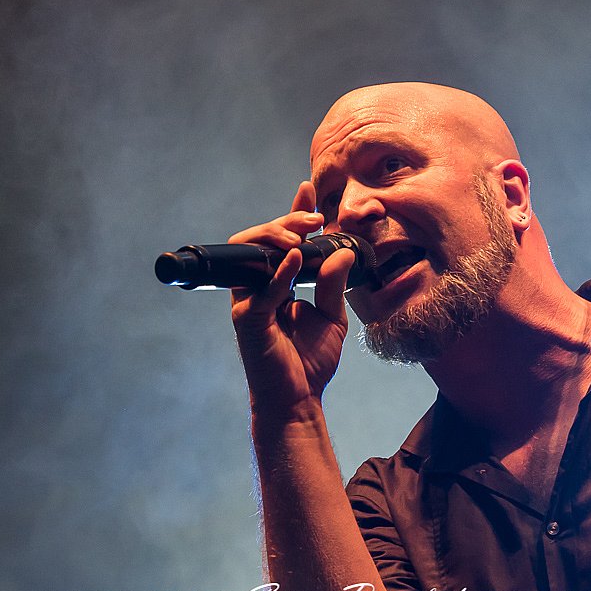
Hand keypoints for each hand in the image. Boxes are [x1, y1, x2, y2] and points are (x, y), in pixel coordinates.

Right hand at [230, 182, 355, 421]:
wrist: (299, 400)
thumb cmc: (310, 361)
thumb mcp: (332, 316)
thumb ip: (333, 283)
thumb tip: (343, 251)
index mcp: (276, 285)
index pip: (281, 241)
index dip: (292, 214)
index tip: (308, 190)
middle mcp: (257, 289)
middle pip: (257, 241)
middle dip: (283, 222)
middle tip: (312, 219)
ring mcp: (248, 303)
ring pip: (248, 255)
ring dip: (273, 237)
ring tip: (300, 234)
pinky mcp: (247, 320)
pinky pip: (260, 289)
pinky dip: (278, 271)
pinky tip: (296, 257)